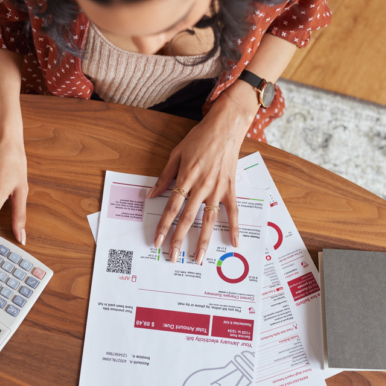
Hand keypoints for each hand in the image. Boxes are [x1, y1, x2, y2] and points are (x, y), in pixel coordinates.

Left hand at [147, 80, 257, 264]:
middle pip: (188, 218)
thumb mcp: (176, 154)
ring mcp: (218, 189)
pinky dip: (234, 227)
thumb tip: (151, 194)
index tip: (156, 241)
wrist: (225, 127)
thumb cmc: (199, 139)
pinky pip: (233, 211)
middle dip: (178, 239)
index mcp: (186, 178)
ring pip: (208, 220)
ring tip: (197, 258)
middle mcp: (201, 187)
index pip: (171, 207)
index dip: (163, 225)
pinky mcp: (230, 189)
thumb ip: (164, 177)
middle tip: (172, 257)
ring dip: (202, 240)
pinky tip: (234, 243)